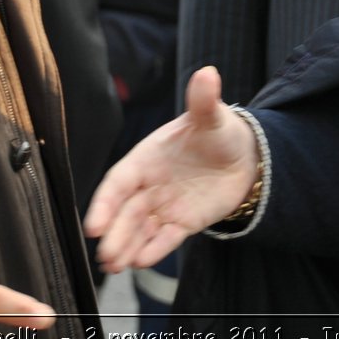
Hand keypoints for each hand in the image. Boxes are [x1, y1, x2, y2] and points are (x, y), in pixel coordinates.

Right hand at [85, 66, 258, 271]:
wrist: (244, 156)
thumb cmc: (219, 131)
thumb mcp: (211, 116)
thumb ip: (203, 100)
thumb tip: (207, 73)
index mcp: (146, 158)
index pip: (118, 182)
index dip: (104, 203)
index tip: (93, 225)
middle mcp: (150, 185)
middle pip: (125, 212)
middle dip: (114, 233)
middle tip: (105, 255)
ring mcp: (165, 205)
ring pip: (140, 229)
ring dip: (127, 246)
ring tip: (116, 265)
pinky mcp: (183, 222)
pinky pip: (165, 238)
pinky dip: (154, 250)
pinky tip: (142, 262)